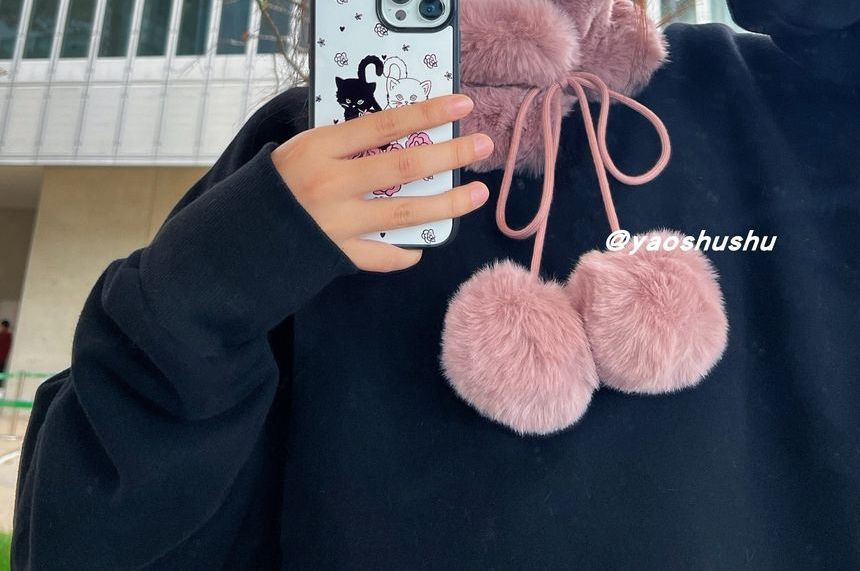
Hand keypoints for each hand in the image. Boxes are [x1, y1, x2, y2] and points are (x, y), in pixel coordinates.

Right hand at [271, 94, 492, 271]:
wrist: (238, 235)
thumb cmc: (273, 185)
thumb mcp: (301, 149)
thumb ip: (344, 143)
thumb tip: (398, 133)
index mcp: (319, 149)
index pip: (384, 125)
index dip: (426, 113)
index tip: (460, 104)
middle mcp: (331, 185)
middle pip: (403, 168)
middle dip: (449, 155)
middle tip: (481, 146)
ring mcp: (336, 224)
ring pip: (404, 214)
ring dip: (446, 205)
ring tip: (476, 196)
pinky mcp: (337, 255)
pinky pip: (383, 257)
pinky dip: (405, 253)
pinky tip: (422, 246)